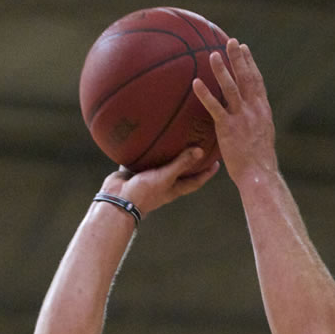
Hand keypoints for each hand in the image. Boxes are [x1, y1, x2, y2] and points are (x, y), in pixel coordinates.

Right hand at [100, 146, 219, 215]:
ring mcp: (149, 177)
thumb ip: (181, 163)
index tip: (217, 163)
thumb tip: (200, 150)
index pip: (196, 181)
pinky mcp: (135, 170)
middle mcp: (163, 183)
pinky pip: (142, 156)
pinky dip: (145, 147)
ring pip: (161, 162)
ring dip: (168, 152)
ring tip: (175, 136)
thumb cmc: (144, 192)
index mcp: (174, 188)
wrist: (117, 200)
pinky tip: (146, 133)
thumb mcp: (165, 176)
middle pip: (181, 170)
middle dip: (190, 160)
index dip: (207, 173)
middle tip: (199, 145)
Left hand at [192, 39, 276, 185]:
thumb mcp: (261, 139)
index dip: (250, 63)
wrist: (259, 175)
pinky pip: (215, 107)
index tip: (244, 49)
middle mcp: (254, 110)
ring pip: (231, 88)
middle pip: (246, 78)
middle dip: (238, 58)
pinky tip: (196, 82)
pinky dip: (205, 94)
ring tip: (212, 54)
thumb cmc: (259, 163)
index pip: (257, 81)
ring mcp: (241, 118)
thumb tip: (246, 121)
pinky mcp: (228, 128)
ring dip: (222, 70)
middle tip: (230, 41)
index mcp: (263, 111)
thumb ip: (254, 124)